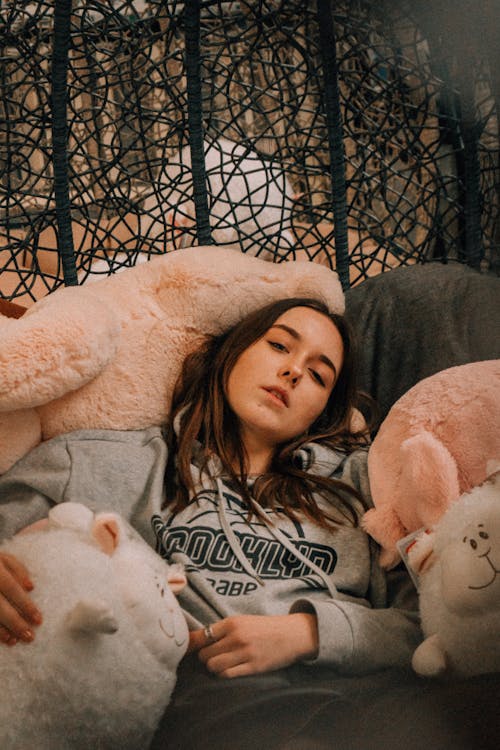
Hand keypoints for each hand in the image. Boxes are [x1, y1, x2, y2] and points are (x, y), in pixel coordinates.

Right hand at [0, 552, 42, 645]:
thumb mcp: (5, 559)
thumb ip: (18, 570)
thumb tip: (30, 587)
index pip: (12, 588)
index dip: (25, 604)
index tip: (38, 620)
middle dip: (15, 622)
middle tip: (30, 636)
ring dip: (2, 630)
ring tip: (16, 640)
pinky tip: (5, 638)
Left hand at [189, 613, 317, 677]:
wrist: (293, 634)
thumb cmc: (265, 628)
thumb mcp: (243, 621)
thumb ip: (222, 630)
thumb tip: (195, 640)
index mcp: (232, 622)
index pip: (202, 637)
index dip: (192, 646)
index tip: (186, 651)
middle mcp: (236, 637)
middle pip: (205, 655)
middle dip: (205, 658)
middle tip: (213, 657)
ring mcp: (245, 653)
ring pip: (213, 666)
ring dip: (214, 668)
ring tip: (222, 664)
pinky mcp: (253, 667)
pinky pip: (227, 675)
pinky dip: (224, 675)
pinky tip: (231, 670)